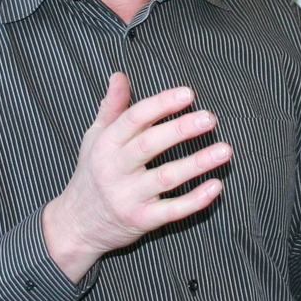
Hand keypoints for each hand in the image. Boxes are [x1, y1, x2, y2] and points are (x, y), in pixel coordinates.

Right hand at [41, 74, 231, 281]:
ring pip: (165, 177)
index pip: (134, 118)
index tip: (188, 94)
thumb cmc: (91, 174)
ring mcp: (128, 196)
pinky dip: (195, 200)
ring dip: (197, 163)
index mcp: (106, 144)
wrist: (76, 225)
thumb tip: (119, 76)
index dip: (161, 104)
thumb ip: (111, 107)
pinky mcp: (141, 220)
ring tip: (224, 150)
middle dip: (181, 130)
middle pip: (149, 144)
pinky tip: (216, 185)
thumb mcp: (95, 138)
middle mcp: (115, 169)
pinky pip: (171, 210)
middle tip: (209, 118)